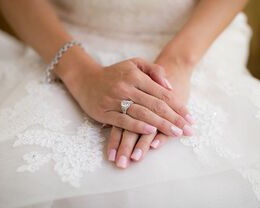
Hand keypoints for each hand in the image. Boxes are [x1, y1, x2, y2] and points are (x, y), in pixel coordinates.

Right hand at [63, 57, 191, 135]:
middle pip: (155, 105)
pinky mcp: (105, 112)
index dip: (178, 106)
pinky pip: (123, 121)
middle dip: (174, 119)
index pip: (162, 93)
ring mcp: (115, 100)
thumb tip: (170, 87)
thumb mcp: (134, 64)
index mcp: (135, 76)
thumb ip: (154, 71)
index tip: (190, 118)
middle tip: (189, 130)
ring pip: (142, 114)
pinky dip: (138, 126)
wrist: (86, 79)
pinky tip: (150, 131)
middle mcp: (126, 87)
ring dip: (161, 125)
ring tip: (176, 133)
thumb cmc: (114, 73)